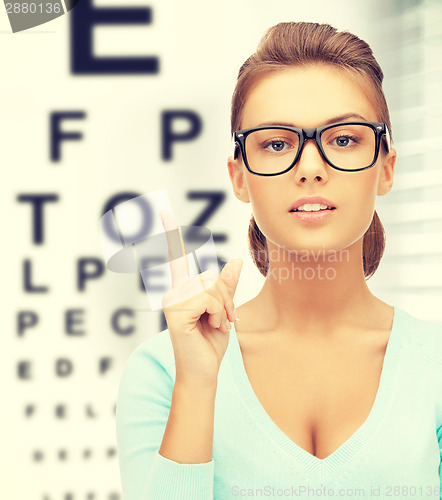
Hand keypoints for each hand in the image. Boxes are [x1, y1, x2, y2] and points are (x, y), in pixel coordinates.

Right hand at [159, 209, 242, 387]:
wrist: (204, 373)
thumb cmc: (210, 343)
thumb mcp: (223, 311)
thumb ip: (226, 287)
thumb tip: (235, 262)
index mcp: (182, 291)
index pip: (176, 258)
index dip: (171, 235)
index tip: (162, 213)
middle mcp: (173, 293)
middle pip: (210, 277)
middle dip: (226, 298)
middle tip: (225, 319)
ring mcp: (172, 302)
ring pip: (212, 287)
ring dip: (224, 308)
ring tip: (217, 325)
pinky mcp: (176, 313)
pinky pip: (209, 299)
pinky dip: (219, 314)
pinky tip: (212, 327)